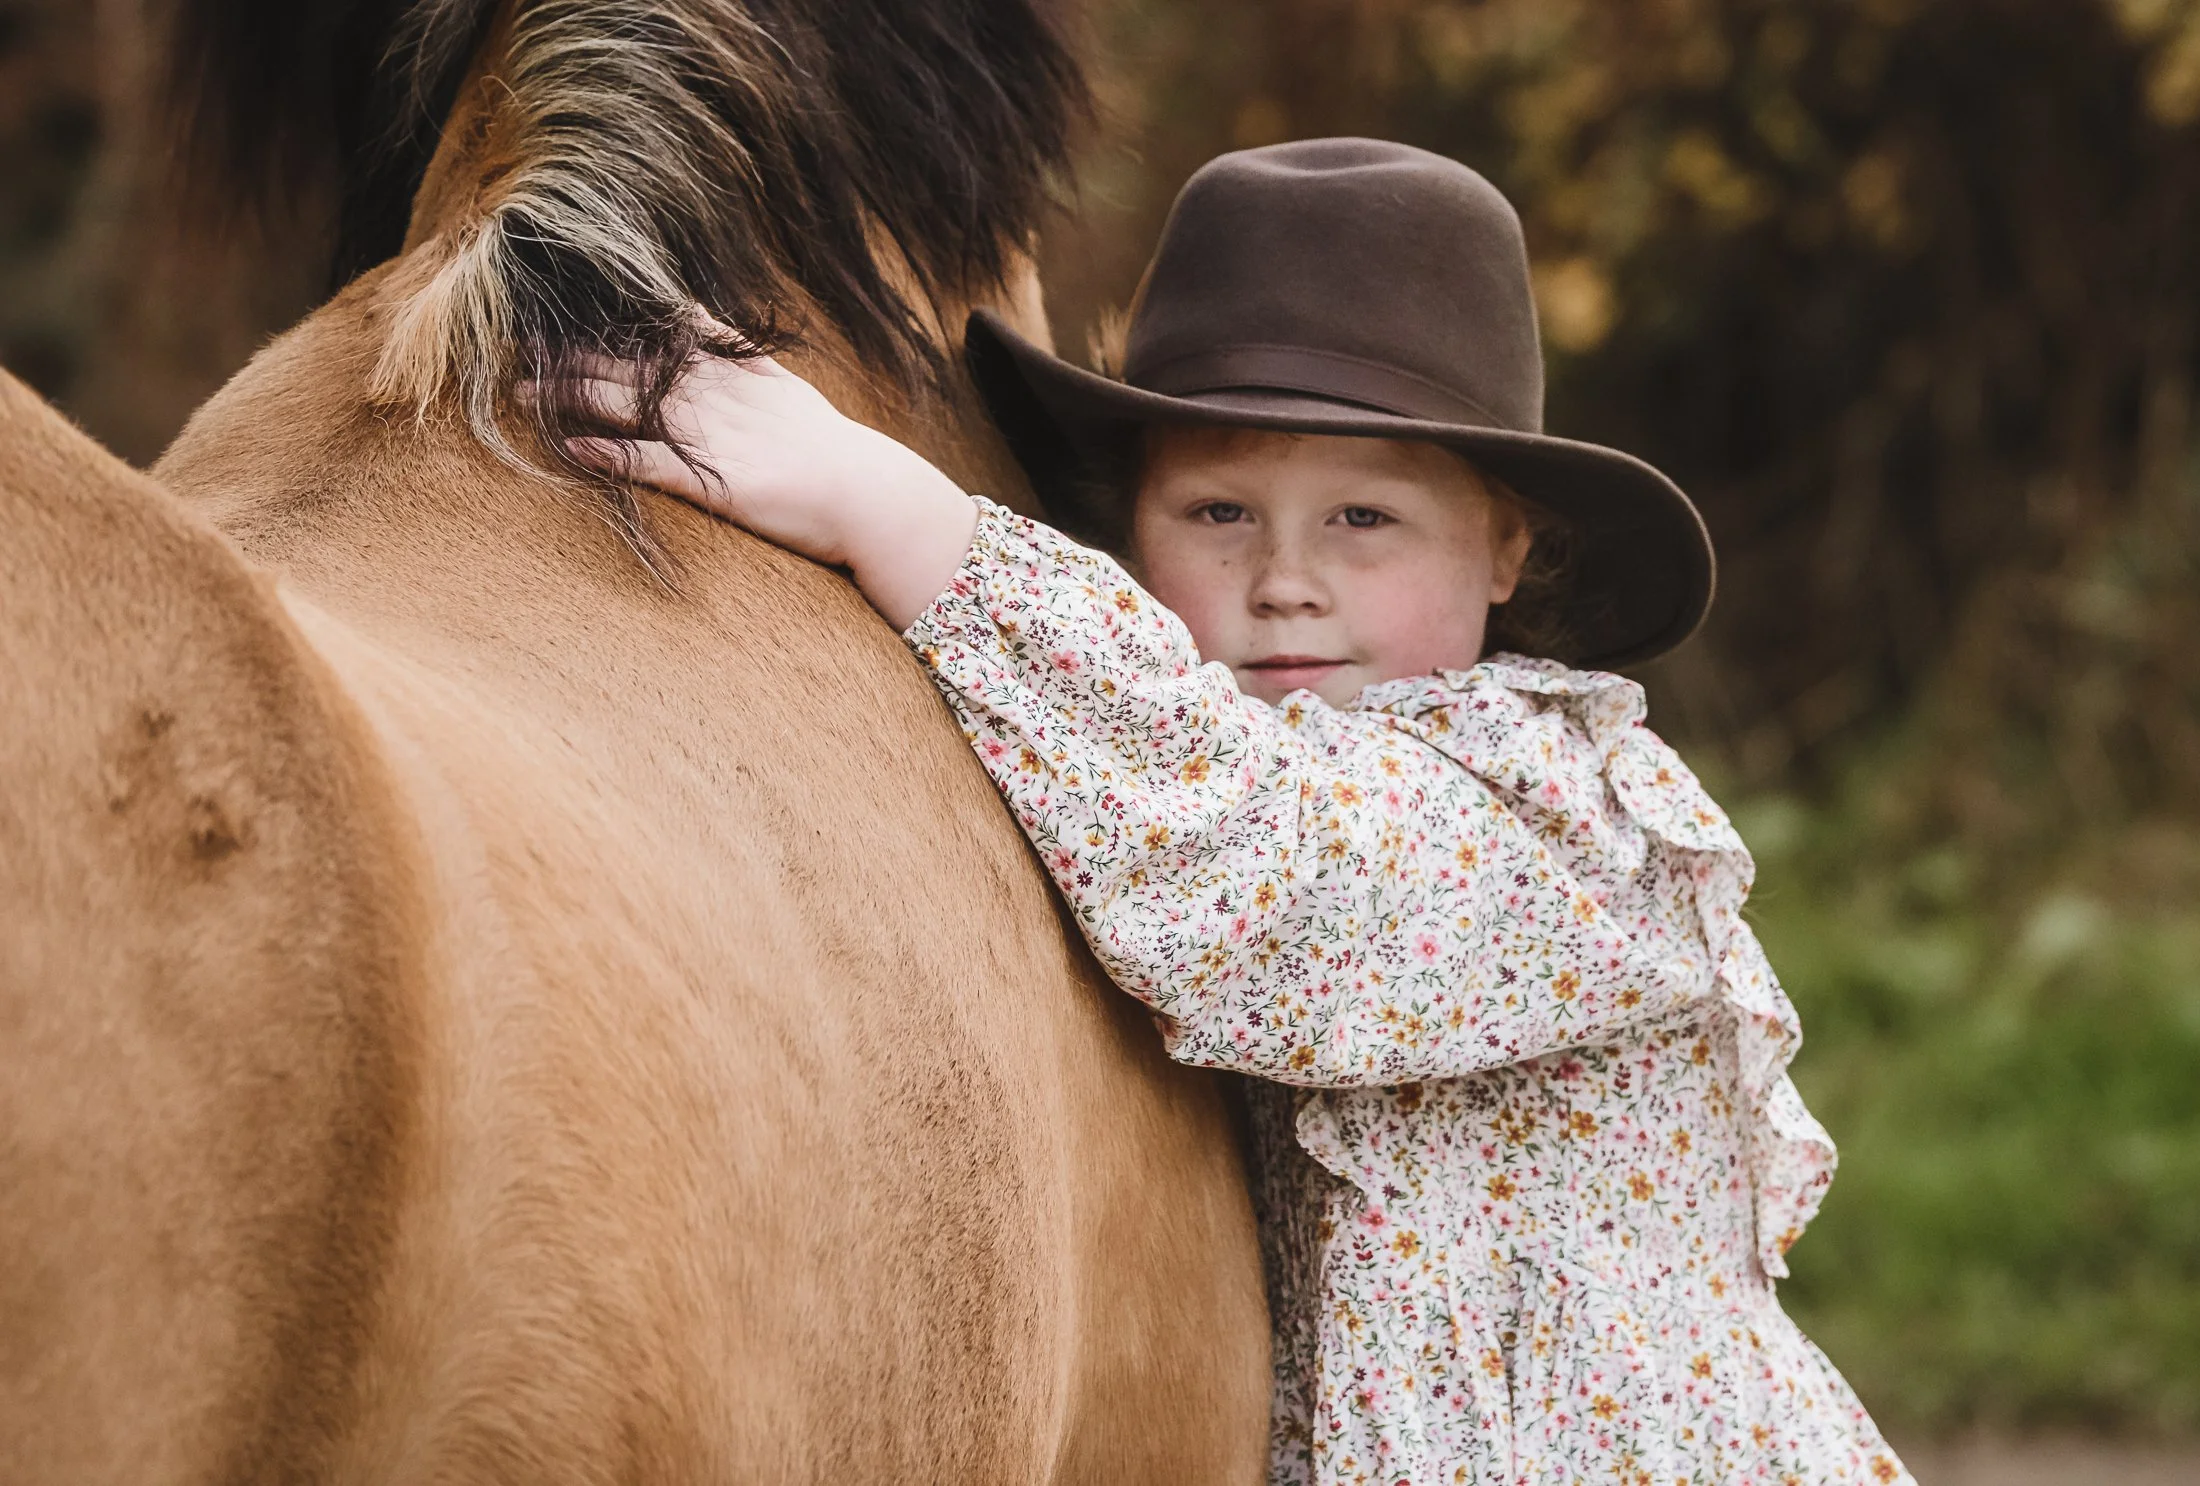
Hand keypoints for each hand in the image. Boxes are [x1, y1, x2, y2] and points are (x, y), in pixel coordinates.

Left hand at [549, 348, 976, 629]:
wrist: (866, 493)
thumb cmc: (826, 447)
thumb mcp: (781, 382)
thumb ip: (738, 350)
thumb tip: (701, 320)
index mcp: (727, 365)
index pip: (653, 326)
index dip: (603, 315)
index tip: (557, 304)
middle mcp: (711, 390)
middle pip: (623, 358)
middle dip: (566, 351)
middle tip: (515, 342)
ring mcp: (708, 433)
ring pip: (623, 402)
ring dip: (566, 394)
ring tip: (518, 388)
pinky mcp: (711, 479)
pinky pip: (646, 462)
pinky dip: (604, 454)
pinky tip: (568, 447)